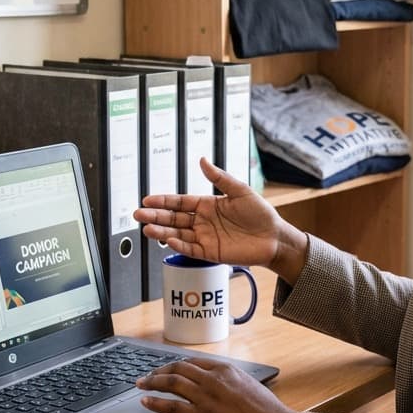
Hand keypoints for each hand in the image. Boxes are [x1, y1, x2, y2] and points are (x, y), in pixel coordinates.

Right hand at [133, 158, 307, 282]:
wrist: (274, 237)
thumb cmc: (260, 213)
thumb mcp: (240, 191)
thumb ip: (219, 178)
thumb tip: (201, 160)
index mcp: (208, 205)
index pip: (180, 202)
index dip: (164, 201)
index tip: (147, 199)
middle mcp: (202, 221)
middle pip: (174, 218)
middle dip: (156, 216)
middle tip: (138, 214)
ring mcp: (205, 237)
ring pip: (178, 234)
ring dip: (162, 231)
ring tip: (146, 228)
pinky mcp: (211, 253)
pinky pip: (191, 249)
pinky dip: (179, 246)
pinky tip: (168, 239)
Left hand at [137, 358, 297, 412]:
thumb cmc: (268, 411)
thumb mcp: (251, 385)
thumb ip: (232, 382)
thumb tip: (223, 386)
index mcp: (226, 369)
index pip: (193, 362)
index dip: (176, 365)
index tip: (167, 368)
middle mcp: (213, 379)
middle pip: (178, 369)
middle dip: (159, 371)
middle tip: (148, 376)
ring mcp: (206, 397)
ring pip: (172, 383)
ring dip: (153, 382)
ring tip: (141, 384)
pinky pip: (172, 406)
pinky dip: (156, 402)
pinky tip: (146, 402)